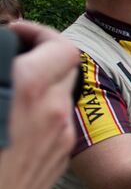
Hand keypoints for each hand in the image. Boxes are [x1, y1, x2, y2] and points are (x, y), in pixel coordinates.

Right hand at [0, 21, 79, 188]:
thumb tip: (5, 62)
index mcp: (30, 89)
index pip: (60, 46)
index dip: (38, 33)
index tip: (15, 33)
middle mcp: (55, 110)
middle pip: (67, 65)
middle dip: (43, 54)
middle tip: (16, 53)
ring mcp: (62, 135)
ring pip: (64, 93)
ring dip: (43, 81)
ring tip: (12, 85)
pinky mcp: (60, 156)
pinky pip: (59, 120)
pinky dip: (44, 108)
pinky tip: (15, 117)